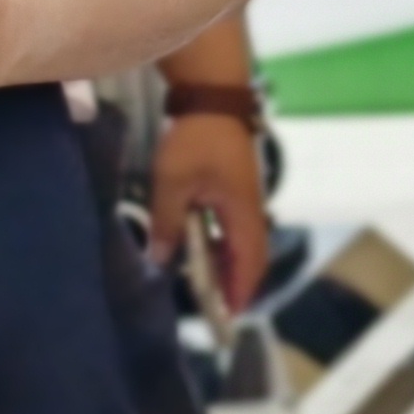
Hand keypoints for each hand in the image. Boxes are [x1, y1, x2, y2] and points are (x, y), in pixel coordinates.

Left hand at [149, 109, 268, 311]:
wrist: (214, 98)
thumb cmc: (196, 140)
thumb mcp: (172, 183)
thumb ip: (167, 224)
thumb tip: (161, 260)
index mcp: (242, 210)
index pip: (248, 260)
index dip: (240, 289)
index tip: (229, 315)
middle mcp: (251, 208)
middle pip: (252, 255)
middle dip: (237, 284)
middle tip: (217, 309)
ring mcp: (245, 198)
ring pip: (243, 242)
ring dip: (229, 266)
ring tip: (206, 286)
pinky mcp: (237, 189)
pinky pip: (235, 227)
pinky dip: (224, 246)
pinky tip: (202, 250)